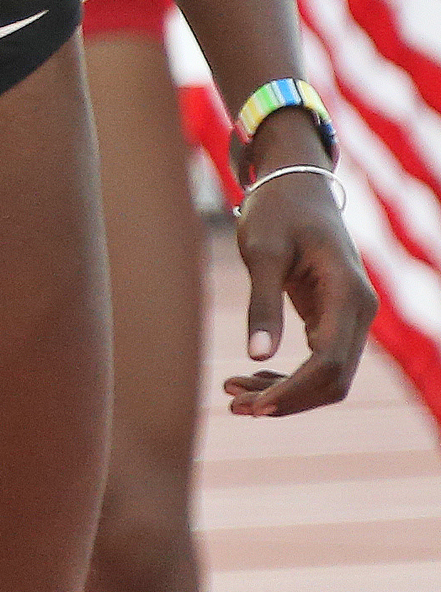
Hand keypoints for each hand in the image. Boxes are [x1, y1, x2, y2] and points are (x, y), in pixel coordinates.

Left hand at [224, 159, 376, 415]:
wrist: (295, 185)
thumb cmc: (277, 211)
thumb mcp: (261, 250)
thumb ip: (261, 302)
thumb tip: (256, 356)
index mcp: (347, 294)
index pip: (329, 361)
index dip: (295, 390)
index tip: (255, 405)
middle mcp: (358, 310)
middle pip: (334, 379)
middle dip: (289, 399)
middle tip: (235, 406)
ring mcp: (349, 316)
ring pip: (328, 375)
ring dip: (287, 392)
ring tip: (233, 396)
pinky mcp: (333, 317)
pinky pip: (319, 360)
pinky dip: (289, 376)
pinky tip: (250, 377)